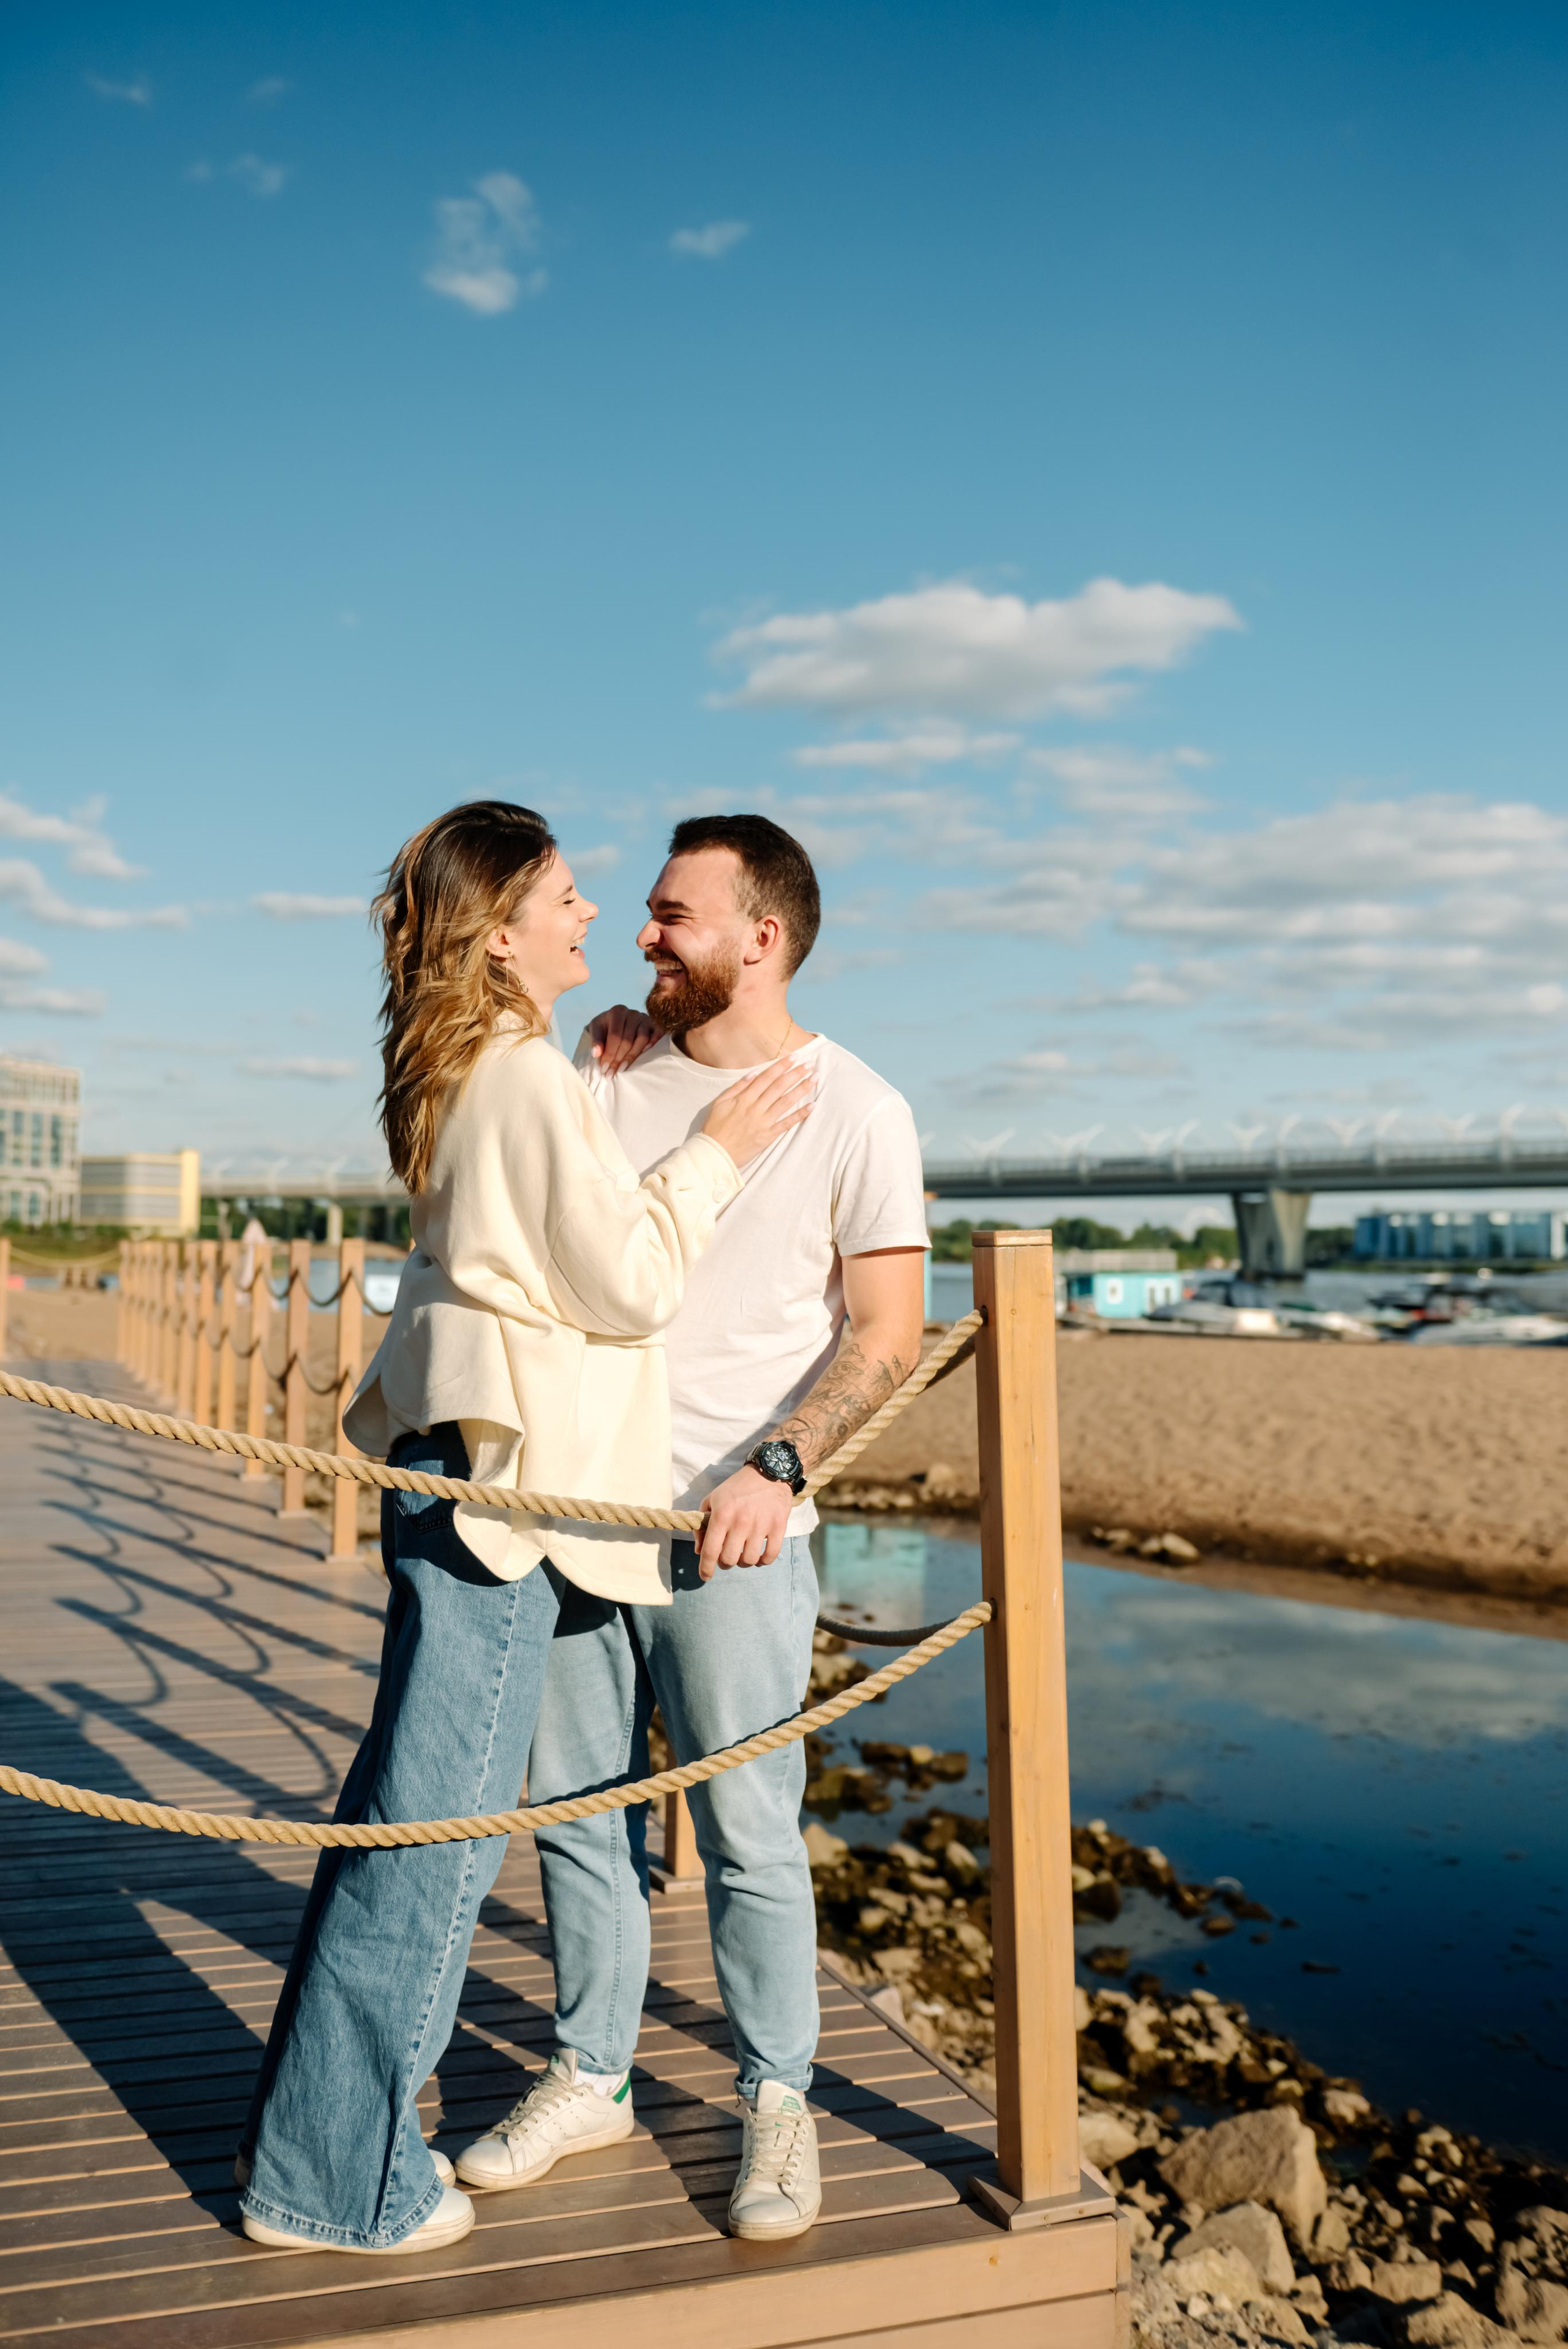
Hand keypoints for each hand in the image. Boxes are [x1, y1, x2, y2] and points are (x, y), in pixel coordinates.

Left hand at [588, 1004, 657, 1074]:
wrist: (615, 1020)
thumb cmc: (605, 1026)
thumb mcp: (596, 1029)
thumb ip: (595, 1040)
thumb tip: (596, 1053)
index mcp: (617, 1012)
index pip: (615, 1036)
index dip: (609, 1054)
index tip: (604, 1068)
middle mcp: (632, 1013)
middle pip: (628, 1040)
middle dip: (618, 1059)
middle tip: (611, 1073)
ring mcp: (645, 1018)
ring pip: (642, 1039)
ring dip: (632, 1057)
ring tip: (623, 1069)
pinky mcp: (654, 1025)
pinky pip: (657, 1035)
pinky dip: (653, 1044)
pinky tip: (646, 1055)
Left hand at [697, 1464, 797, 1578]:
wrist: (768, 1472)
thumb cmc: (736, 1487)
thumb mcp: (712, 1500)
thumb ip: (702, 1526)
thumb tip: (699, 1551)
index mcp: (722, 1515)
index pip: (710, 1550)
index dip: (705, 1568)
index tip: (705, 1576)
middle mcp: (740, 1522)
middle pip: (729, 1559)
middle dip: (725, 1563)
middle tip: (727, 1557)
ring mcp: (761, 1525)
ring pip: (749, 1560)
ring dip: (744, 1562)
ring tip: (744, 1553)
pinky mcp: (778, 1526)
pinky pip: (770, 1556)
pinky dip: (764, 1561)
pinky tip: (760, 1556)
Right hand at [702, 1058, 813, 1169]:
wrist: (714, 1153)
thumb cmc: (715, 1127)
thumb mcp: (720, 1102)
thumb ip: (737, 1087)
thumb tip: (753, 1073)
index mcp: (744, 1098)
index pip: (767, 1078)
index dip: (781, 1066)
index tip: (794, 1057)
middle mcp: (756, 1108)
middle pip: (780, 1087)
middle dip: (796, 1073)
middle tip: (810, 1064)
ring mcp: (763, 1122)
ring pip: (786, 1102)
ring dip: (802, 1089)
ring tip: (815, 1079)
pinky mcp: (768, 1136)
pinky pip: (786, 1124)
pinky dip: (800, 1115)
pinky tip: (812, 1106)